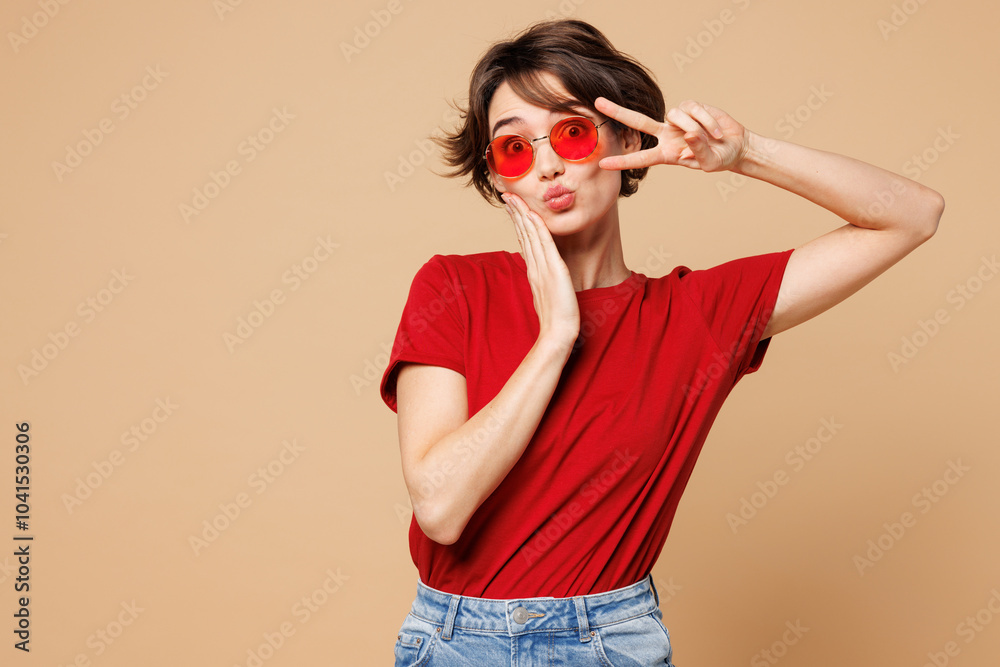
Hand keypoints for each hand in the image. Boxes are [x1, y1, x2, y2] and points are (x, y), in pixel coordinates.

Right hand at [502, 193, 579, 345]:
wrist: (558, 333)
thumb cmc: (556, 319)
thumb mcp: (547, 295)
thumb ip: (543, 282)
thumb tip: (542, 275)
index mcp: (534, 271)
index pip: (524, 240)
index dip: (518, 222)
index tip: (512, 207)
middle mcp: (535, 266)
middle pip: (523, 233)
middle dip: (515, 212)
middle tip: (506, 195)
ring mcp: (543, 267)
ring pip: (530, 234)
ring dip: (522, 214)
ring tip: (513, 198)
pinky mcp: (554, 269)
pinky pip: (544, 244)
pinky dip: (537, 227)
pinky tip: (532, 214)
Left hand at [595, 97, 750, 172]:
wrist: (735, 145)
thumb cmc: (720, 159)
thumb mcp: (709, 163)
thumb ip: (698, 151)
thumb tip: (688, 134)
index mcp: (666, 154)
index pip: (641, 158)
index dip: (623, 162)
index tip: (602, 164)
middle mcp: (667, 135)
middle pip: (638, 122)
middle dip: (618, 112)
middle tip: (597, 103)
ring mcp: (677, 120)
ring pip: (676, 115)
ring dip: (697, 126)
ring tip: (713, 137)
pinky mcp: (691, 107)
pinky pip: (692, 109)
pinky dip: (706, 120)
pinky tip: (716, 130)